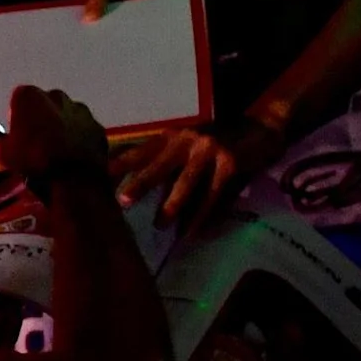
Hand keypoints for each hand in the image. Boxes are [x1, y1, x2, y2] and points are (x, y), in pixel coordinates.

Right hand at [0, 84, 109, 186]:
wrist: (75, 177)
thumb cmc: (35, 159)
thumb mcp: (7, 158)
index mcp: (30, 97)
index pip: (17, 100)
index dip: (16, 118)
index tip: (16, 136)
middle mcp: (56, 96)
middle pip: (44, 105)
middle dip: (40, 120)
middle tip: (35, 144)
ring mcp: (81, 111)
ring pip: (66, 116)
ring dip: (61, 129)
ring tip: (56, 153)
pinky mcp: (97, 127)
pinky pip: (84, 131)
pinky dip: (79, 140)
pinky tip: (73, 158)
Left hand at [112, 117, 280, 231]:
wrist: (260, 128)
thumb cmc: (216, 140)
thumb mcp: (187, 142)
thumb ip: (165, 159)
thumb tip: (135, 184)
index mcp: (172, 135)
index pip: (141, 150)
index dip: (121, 164)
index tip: (101, 179)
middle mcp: (187, 139)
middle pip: (159, 164)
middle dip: (140, 183)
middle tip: (122, 201)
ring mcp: (209, 150)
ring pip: (186, 182)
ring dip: (171, 205)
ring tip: (159, 224)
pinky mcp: (230, 164)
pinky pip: (213, 195)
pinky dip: (202, 216)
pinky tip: (192, 232)